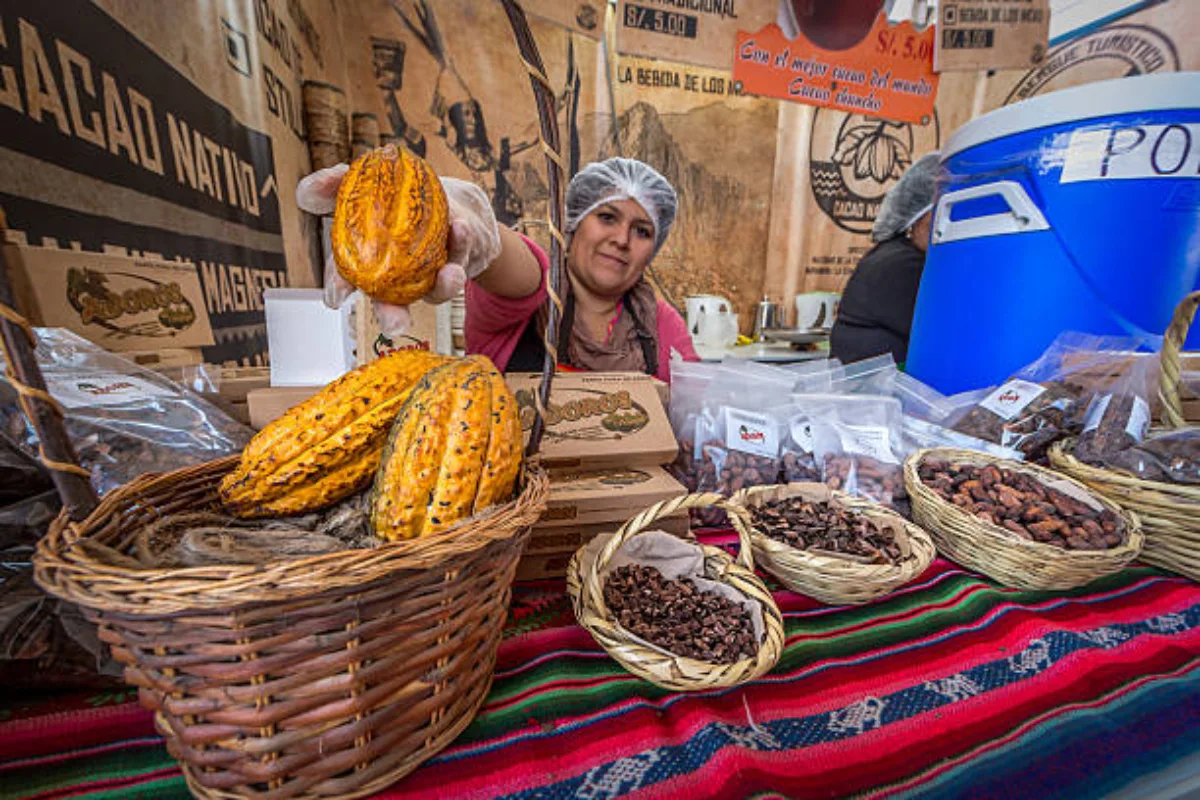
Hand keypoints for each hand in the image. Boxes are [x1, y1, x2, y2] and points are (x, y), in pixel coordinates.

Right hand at [294, 166, 501, 336]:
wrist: (446, 200)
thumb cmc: (394, 199)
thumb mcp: (362, 186)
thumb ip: (334, 185)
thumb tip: (309, 188)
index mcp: (366, 263)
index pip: (346, 279)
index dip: (338, 288)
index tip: (336, 296)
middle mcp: (396, 279)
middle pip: (390, 305)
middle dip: (391, 315)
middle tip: (395, 322)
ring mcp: (429, 277)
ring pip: (434, 291)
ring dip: (443, 285)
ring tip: (450, 272)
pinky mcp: (457, 265)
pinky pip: (460, 259)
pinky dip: (461, 244)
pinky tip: (460, 228)